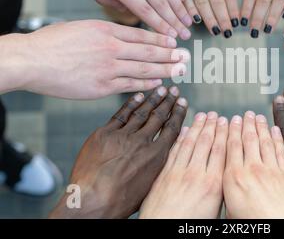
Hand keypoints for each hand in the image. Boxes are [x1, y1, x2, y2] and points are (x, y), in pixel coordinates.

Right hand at [0, 21, 188, 98]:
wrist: (33, 60)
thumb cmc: (54, 42)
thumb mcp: (83, 27)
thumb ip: (106, 32)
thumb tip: (125, 37)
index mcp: (107, 30)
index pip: (143, 35)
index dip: (162, 39)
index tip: (175, 42)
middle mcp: (112, 48)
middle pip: (149, 51)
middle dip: (171, 55)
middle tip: (187, 58)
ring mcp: (108, 68)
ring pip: (144, 69)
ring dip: (165, 70)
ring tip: (180, 71)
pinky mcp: (102, 86)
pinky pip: (131, 85)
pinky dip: (147, 83)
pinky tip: (158, 83)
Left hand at [50, 86, 187, 217]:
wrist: (92, 201)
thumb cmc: (120, 200)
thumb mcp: (150, 184)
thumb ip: (159, 164)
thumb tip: (165, 151)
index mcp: (156, 156)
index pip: (172, 128)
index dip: (179, 113)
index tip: (183, 103)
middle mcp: (142, 143)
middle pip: (159, 116)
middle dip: (168, 101)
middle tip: (174, 91)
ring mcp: (123, 137)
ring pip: (141, 112)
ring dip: (153, 99)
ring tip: (160, 89)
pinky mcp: (105, 134)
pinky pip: (121, 115)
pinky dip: (131, 104)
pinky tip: (138, 97)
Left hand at [140, 112, 227, 218]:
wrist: (163, 232)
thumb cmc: (189, 226)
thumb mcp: (215, 210)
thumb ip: (220, 188)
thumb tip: (225, 174)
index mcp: (213, 184)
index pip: (221, 150)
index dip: (224, 133)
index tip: (228, 122)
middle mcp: (197, 174)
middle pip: (207, 142)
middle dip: (212, 125)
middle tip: (216, 114)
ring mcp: (179, 172)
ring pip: (190, 143)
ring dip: (197, 127)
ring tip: (202, 115)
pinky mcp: (164, 175)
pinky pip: (174, 150)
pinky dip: (180, 138)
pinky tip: (183, 129)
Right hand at [223, 112, 283, 218]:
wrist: (280, 230)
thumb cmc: (254, 225)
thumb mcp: (229, 209)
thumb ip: (228, 190)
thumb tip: (227, 182)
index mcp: (233, 177)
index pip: (231, 146)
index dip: (231, 130)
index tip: (230, 120)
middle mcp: (251, 169)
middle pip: (247, 140)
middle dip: (246, 124)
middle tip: (245, 113)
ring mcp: (270, 170)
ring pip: (264, 142)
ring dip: (261, 127)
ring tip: (258, 116)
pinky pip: (281, 151)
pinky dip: (278, 138)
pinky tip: (276, 130)